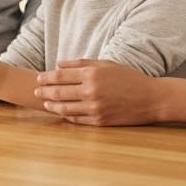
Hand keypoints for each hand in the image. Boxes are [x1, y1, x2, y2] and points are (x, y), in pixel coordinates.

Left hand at [34, 59, 161, 125]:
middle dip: (44, 92)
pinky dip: (67, 116)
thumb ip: (81, 63)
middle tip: (35, 92)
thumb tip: (59, 64)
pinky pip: (77, 120)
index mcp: (92, 75)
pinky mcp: (100, 121)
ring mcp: (95, 108)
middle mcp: (91, 91)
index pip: (61, 76)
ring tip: (45, 104)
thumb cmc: (128, 77)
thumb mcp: (106, 64)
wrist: (150, 98)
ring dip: (52, 106)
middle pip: (59, 93)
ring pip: (65, 108)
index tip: (38, 78)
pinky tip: (62, 113)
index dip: (46, 78)